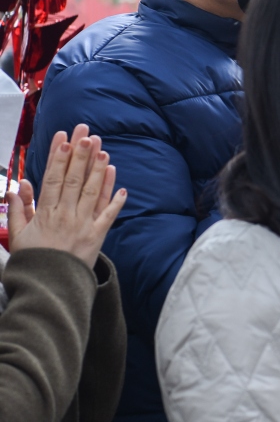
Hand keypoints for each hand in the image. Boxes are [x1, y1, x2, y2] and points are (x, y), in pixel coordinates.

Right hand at [8, 124, 126, 267]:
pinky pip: (109, 214)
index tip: (63, 137)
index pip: (52, 178)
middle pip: (74, 179)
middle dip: (80, 155)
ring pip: (92, 192)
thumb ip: (18, 210)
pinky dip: (116, 198)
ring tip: (102, 148)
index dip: (58, 156)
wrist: (49, 287)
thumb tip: (17, 186)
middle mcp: (65, 215)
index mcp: (45, 213)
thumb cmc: (33, 261)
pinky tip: (120, 181)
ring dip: (98, 169)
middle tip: (86, 133)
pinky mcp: (98, 236)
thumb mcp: (17, 235)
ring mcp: (83, 225)